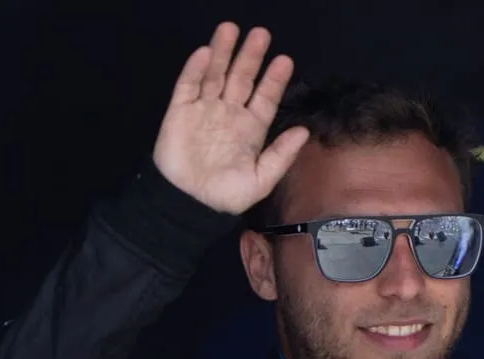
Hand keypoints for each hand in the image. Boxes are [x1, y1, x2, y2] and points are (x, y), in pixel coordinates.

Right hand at [152, 22, 309, 214]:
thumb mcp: (261, 179)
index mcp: (251, 129)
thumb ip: (281, 155)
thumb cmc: (226, 195)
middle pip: (242, 78)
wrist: (189, 204)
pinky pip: (188, 86)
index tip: (285, 60)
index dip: (274, 79)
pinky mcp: (180, 112)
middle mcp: (229, 114)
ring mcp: (204, 110)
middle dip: (251, 57)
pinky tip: (205, 53)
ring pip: (215, 75)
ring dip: (223, 52)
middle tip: (262, 34)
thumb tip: (304, 131)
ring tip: (231, 29)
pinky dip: (196, 69)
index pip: (265, 98)